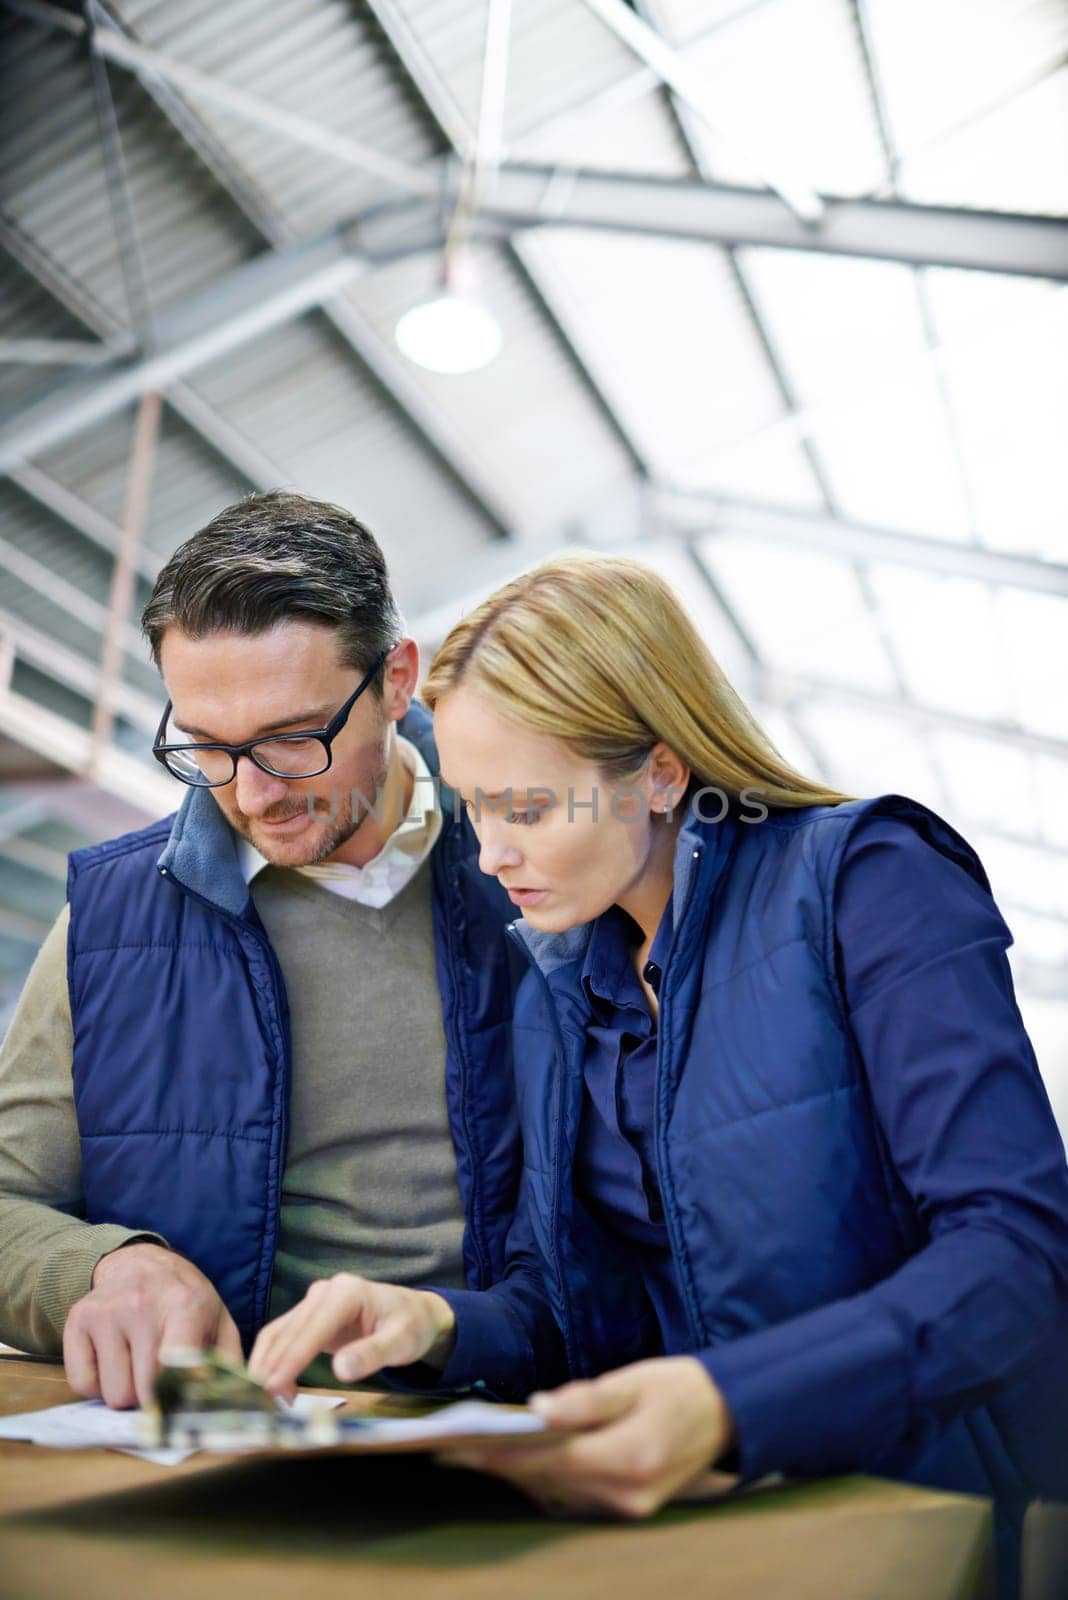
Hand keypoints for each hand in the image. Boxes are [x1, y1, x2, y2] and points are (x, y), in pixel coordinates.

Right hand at [64, 1242, 241, 1409]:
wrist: (140, 1263)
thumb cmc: (185, 1300)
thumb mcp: (218, 1320)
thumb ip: (228, 1363)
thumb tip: (234, 1404)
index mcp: (184, 1304)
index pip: (175, 1368)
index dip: (179, 1397)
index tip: (183, 1407)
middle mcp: (141, 1305)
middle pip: (143, 1391)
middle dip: (155, 1399)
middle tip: (162, 1383)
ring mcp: (105, 1311)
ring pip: (113, 1394)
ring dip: (127, 1393)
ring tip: (138, 1366)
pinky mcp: (77, 1320)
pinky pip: (82, 1384)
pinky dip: (98, 1385)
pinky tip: (114, 1361)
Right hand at [247, 1273, 455, 1398]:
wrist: (415, 1313)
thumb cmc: (411, 1327)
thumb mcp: (401, 1342)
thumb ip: (371, 1354)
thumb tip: (340, 1371)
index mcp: (346, 1293)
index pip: (312, 1329)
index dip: (291, 1359)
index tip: (272, 1387)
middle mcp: (325, 1292)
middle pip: (290, 1331)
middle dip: (273, 1367)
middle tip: (261, 1404)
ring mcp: (315, 1301)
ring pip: (280, 1332)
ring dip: (267, 1364)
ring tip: (265, 1400)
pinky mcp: (310, 1315)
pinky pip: (284, 1336)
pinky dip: (274, 1360)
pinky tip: (276, 1386)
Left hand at [440, 1357, 735, 1518]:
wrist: (727, 1415)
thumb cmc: (677, 1388)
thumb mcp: (633, 1381)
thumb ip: (585, 1399)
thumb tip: (537, 1410)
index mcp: (626, 1457)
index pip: (544, 1458)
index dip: (496, 1451)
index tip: (454, 1443)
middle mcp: (624, 1494)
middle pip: (543, 1480)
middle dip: (495, 1462)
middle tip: (448, 1446)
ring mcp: (627, 1508)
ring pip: (554, 1491)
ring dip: (514, 1472)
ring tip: (472, 1450)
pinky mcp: (629, 1508)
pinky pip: (572, 1495)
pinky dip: (543, 1478)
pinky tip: (519, 1460)